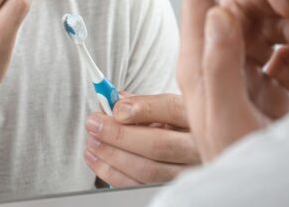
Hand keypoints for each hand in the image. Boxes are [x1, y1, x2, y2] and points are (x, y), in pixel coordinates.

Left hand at [83, 93, 199, 186]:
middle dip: (118, 134)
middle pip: (157, 144)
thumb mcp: (167, 109)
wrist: (191, 151)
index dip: (141, 108)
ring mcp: (187, 172)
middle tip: (94, 124)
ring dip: (112, 155)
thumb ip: (143, 104)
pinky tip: (97, 160)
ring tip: (92, 142)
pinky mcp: (170, 188)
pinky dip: (112, 173)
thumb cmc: (176, 126)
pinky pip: (138, 186)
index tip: (115, 108)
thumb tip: (113, 101)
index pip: (171, 109)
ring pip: (147, 169)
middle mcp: (196, 148)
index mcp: (195, 118)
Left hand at [177, 0, 288, 162]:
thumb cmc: (234, 161)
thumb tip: (220, 11)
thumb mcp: (223, 113)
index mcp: (199, 59)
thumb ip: (219, 62)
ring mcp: (248, 71)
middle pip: (246, 7)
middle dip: (276, 6)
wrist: (269, 196)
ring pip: (273, 28)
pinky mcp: (273, 86)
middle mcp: (221, 58)